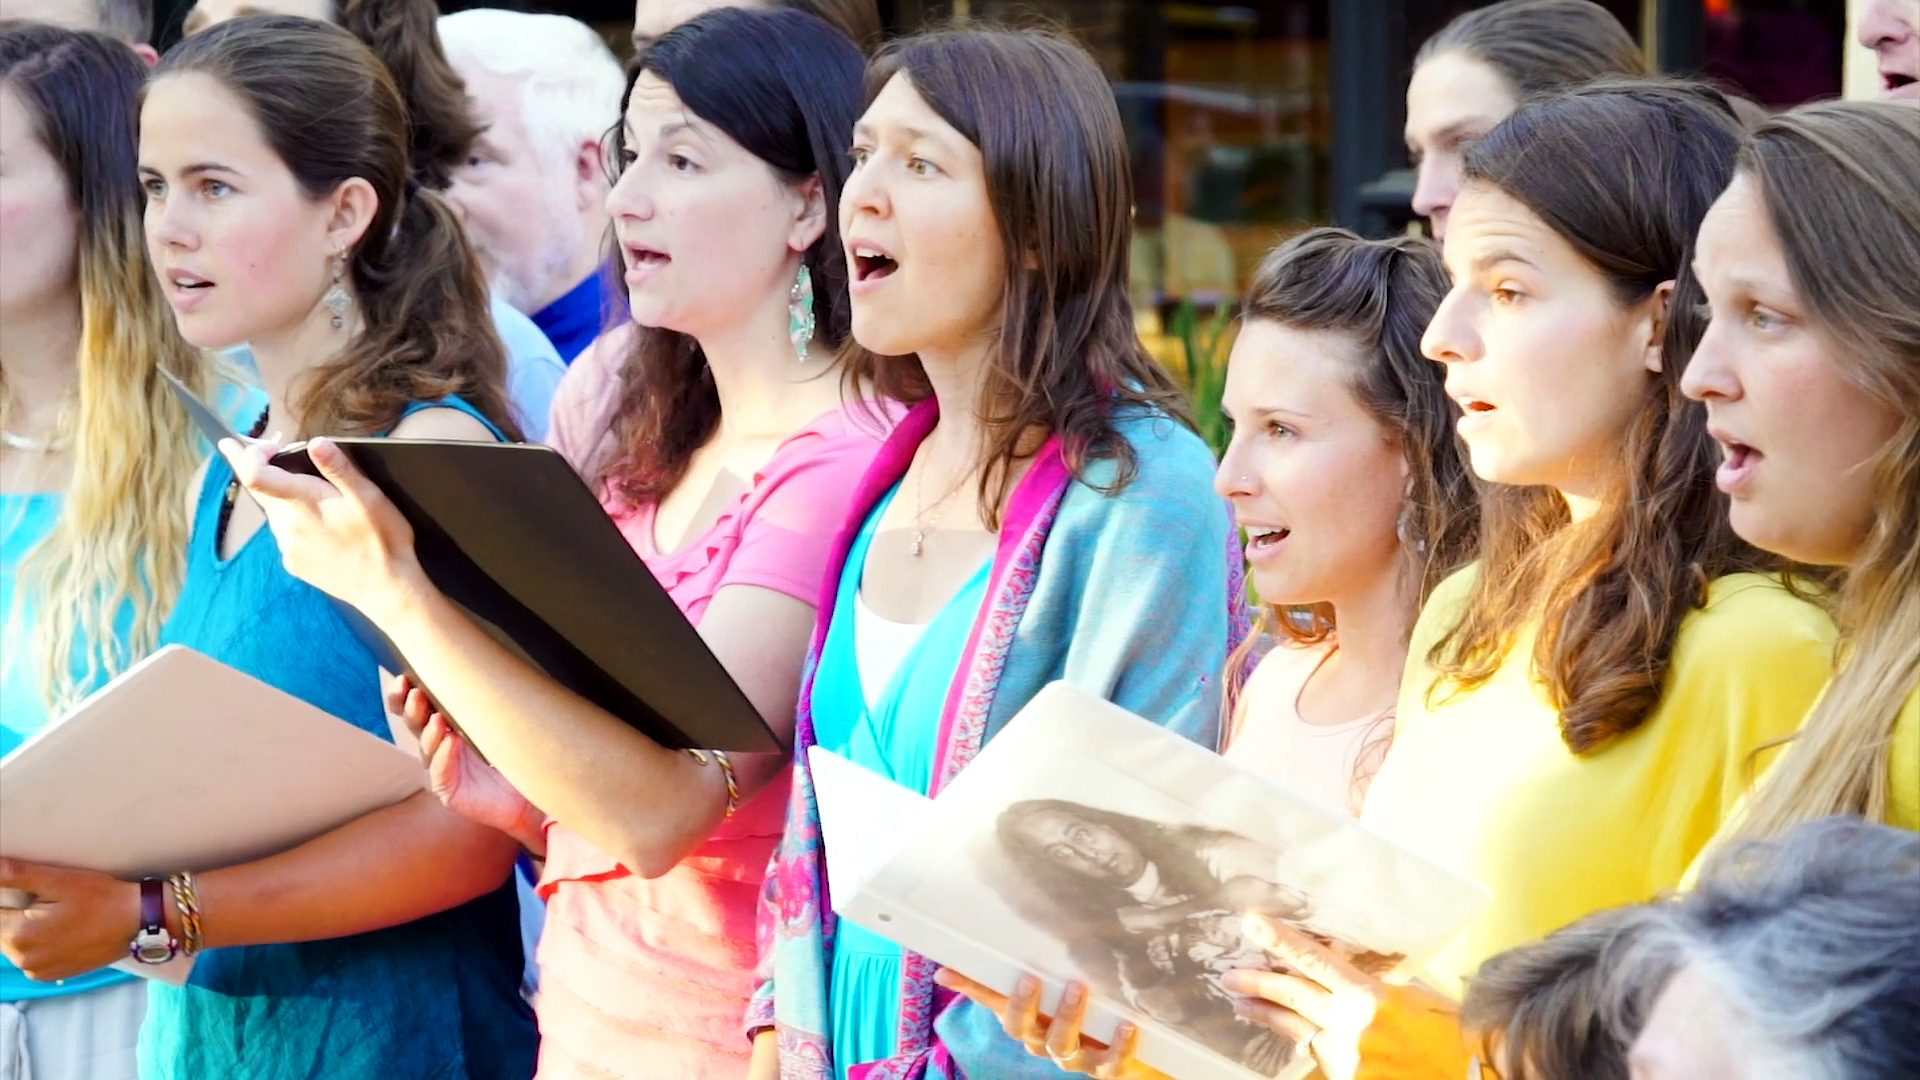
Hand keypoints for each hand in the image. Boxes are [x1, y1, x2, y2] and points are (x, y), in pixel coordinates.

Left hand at [0, 860, 140, 981]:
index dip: (5, 897)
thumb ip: (18, 875)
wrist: (138, 923)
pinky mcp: (49, 975)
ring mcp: (36, 970)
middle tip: (45, 899)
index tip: (34, 893)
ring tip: (53, 913)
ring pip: (12, 944)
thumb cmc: (102, 898)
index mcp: (19, 933)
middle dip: (12, 913)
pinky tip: (58, 930)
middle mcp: (22, 958)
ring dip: (22, 928)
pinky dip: (35, 943)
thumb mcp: (60, 881)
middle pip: (0, 929)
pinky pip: (29, 957)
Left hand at [223, 436, 428, 625]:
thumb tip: (316, 443)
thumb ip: (340, 470)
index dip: (247, 455)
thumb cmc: (384, 543)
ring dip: (285, 499)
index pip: (253, 475)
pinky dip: (296, 523)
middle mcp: (288, 526)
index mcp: (305, 504)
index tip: (263, 445)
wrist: (386, 591)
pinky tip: (322, 528)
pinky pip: (286, 535)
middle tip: (276, 454)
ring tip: (315, 499)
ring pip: (275, 513)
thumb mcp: (371, 500)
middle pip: (262, 492)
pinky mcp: (294, 563)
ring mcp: (288, 547)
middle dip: (265, 470)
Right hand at [390, 675, 544, 850]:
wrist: (529, 794)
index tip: (403, 676)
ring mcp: (441, 769)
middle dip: (411, 708)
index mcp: (446, 726)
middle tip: (415, 692)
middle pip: (414, 724)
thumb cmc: (513, 755)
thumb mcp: (500, 723)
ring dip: (429, 731)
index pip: (418, 708)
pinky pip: (441, 773)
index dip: (404, 695)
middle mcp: (438, 746)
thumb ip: (487, 702)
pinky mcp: (448, 791)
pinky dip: (444, 757)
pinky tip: (450, 743)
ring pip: (426, 748)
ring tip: (437, 718)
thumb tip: (487, 664)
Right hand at [934, 969, 1169, 1079]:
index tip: (946, 971)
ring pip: (1061, 1044)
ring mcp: (1075, 1058)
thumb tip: (1008, 927)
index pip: (993, 1002)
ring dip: (1066, 1017)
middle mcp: (1044, 1042)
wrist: (1132, 1055)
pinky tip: (1125, 1026)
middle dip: (1023, 1006)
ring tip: (1077, 988)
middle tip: (1029, 979)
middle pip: (1022, 1030)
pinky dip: (1118, 1046)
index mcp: (1028, 1021)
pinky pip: (1110, 1062)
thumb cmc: (1089, 1013)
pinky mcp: (1108, 1067)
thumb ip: (1041, 964)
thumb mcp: (1062, 986)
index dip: (970, 988)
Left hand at [1224, 915, 1462, 1079]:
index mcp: (1373, 998)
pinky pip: (1318, 1056)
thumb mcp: (1418, 997)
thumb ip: (1379, 982)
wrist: (1470, 1079)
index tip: (1253, 923)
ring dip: (1267, 1013)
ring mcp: (1346, 1060)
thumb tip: (1347, 962)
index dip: (1282, 940)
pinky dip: (1305, 1042)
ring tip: (1241, 1002)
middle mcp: (1353, 1028)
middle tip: (1229, 973)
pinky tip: (1293, 1033)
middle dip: (1258, 982)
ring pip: (1297, 1030)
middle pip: (1294, 996)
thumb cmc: (1450, 1036)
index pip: (1317, 962)